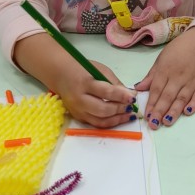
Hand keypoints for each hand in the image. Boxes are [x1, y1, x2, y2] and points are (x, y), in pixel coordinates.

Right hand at [13, 33, 135, 128]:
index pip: (105, 92)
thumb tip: (131, 95)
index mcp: (84, 83)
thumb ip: (115, 83)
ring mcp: (77, 110)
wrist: (61, 75)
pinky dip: (110, 122)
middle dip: (119, 109)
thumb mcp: (100, 70)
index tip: (133, 98)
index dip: (121, 96)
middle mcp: (79, 99)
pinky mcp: (78, 117)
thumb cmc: (83, 70)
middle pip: (102, 110)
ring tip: (129, 115)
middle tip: (130, 107)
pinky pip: (96, 124)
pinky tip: (119, 118)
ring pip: (100, 121)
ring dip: (117, 119)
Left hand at [134, 27, 194, 129]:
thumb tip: (139, 88)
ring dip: (174, 111)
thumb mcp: (162, 59)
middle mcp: (178, 76)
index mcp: (165, 70)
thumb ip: (151, 75)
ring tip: (166, 122)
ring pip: (182, 98)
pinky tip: (187, 112)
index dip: (151, 104)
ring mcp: (193, 80)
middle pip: (167, 96)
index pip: (156, 89)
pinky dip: (194, 104)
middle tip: (153, 124)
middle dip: (159, 111)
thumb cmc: (179, 50)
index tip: (146, 116)